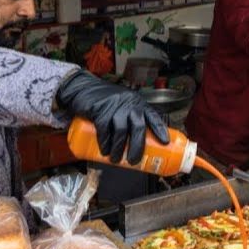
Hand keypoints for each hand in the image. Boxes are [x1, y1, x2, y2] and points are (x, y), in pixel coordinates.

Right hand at [55, 71, 169, 164]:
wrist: (83, 88)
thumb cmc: (106, 102)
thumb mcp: (123, 106)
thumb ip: (129, 120)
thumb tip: (137, 146)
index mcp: (138, 104)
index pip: (153, 116)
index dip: (160, 129)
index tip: (165, 142)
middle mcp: (129, 104)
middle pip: (138, 126)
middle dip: (137, 146)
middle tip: (133, 161)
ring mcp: (114, 106)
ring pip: (121, 130)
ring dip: (119, 148)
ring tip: (116, 159)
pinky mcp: (100, 110)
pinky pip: (104, 129)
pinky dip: (105, 142)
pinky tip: (104, 151)